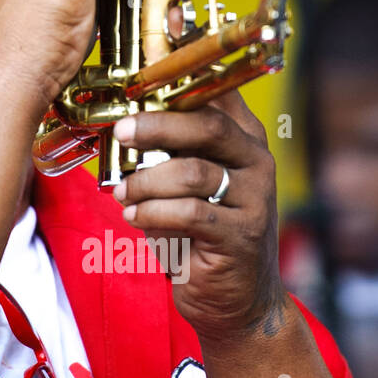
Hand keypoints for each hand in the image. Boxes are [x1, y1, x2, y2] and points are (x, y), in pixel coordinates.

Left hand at [110, 92, 288, 344]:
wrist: (236, 300)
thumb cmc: (200, 236)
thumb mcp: (185, 185)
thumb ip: (168, 151)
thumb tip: (121, 124)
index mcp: (244, 138)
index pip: (217, 92)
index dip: (181, 78)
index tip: (140, 77)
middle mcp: (257, 161)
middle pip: (206, 124)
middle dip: (155, 126)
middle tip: (121, 133)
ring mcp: (255, 198)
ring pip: (192, 172)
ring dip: (146, 182)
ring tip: (122, 195)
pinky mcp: (242, 234)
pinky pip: (191, 214)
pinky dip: (154, 214)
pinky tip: (135, 219)